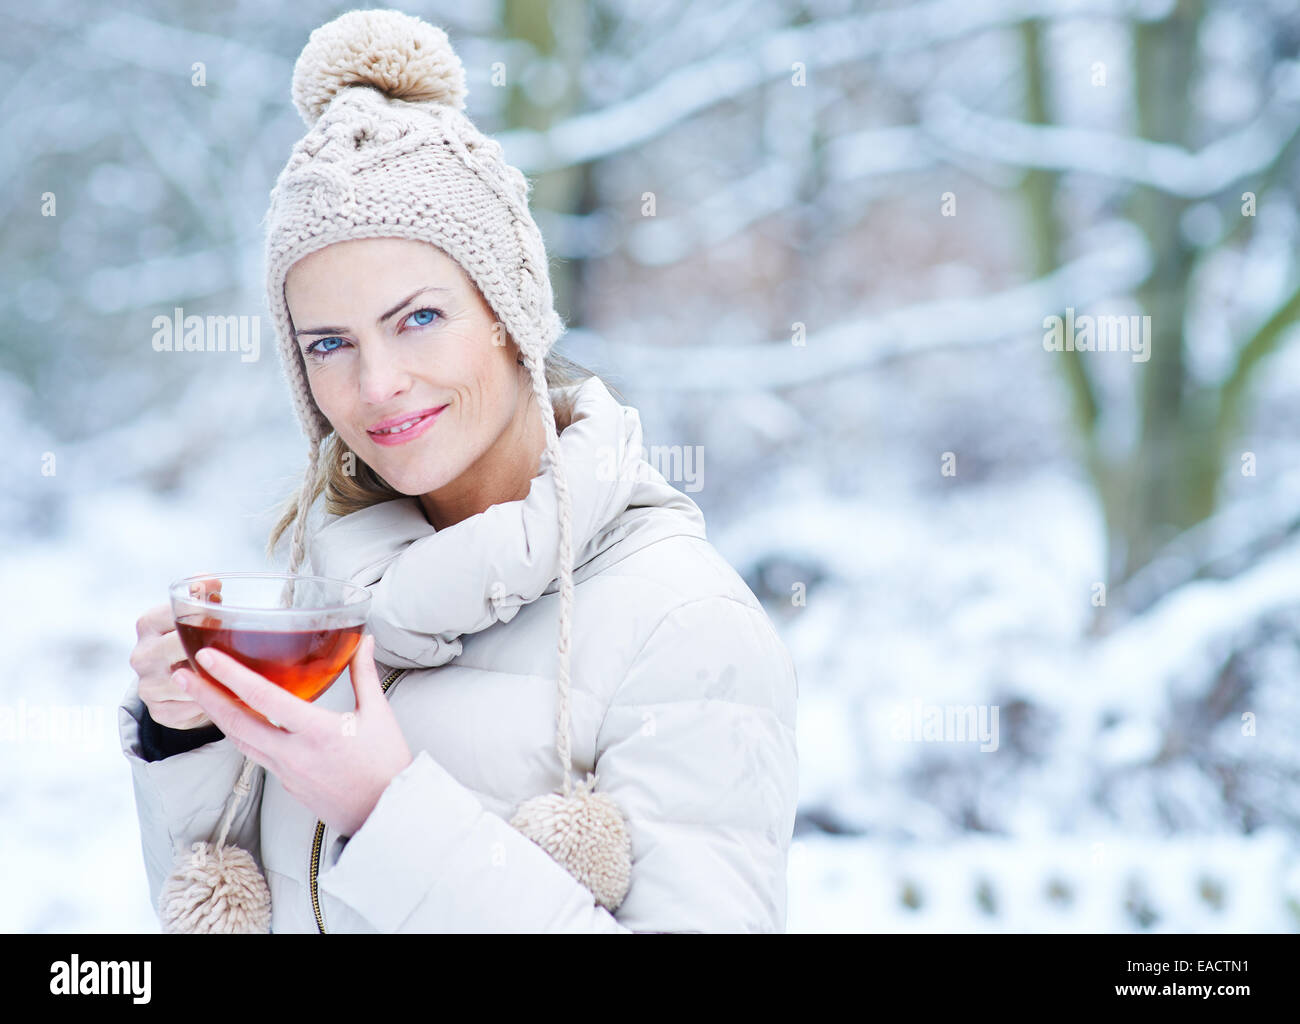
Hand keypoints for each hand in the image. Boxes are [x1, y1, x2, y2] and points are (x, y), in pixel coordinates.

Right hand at [130, 580, 221, 729]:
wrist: (175, 680)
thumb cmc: (191, 638)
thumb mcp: (195, 612)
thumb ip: (203, 594)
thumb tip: (211, 581)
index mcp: (147, 624)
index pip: (178, 614)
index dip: (206, 617)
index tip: (225, 620)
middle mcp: (142, 655)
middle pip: (183, 648)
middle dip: (212, 648)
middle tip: (236, 649)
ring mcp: (147, 686)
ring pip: (191, 681)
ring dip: (216, 678)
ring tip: (236, 673)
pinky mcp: (160, 712)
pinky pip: (194, 708)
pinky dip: (213, 702)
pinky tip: (224, 694)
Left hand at [171, 634, 414, 836]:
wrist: (386, 812)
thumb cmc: (386, 764)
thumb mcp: (379, 714)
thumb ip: (364, 674)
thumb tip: (364, 640)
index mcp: (318, 732)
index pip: (265, 698)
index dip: (232, 675)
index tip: (208, 656)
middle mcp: (294, 754)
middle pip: (237, 723)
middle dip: (205, 697)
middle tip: (181, 675)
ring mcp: (286, 773)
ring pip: (241, 741)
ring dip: (216, 716)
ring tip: (199, 694)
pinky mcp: (286, 784)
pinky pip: (256, 754)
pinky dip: (239, 734)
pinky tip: (235, 721)